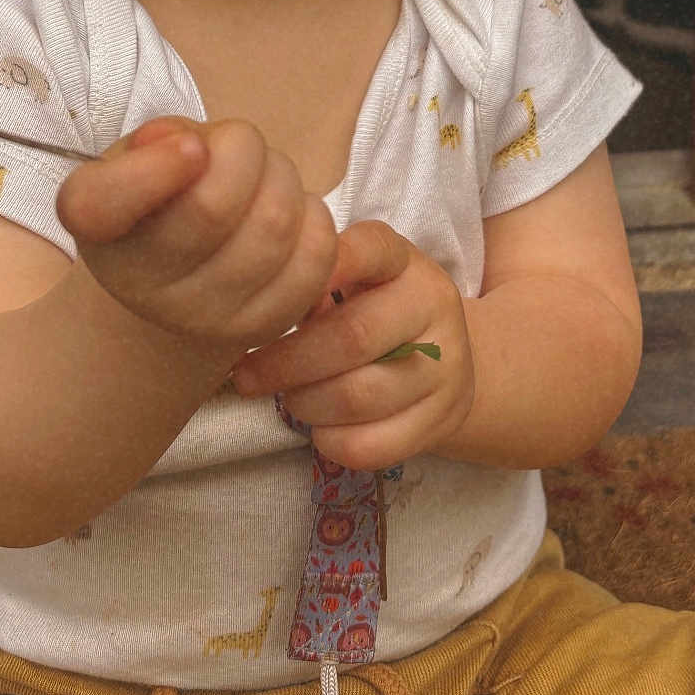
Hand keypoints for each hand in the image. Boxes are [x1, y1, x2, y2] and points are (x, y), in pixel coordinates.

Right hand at [56, 117, 338, 361]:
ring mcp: (205, 318)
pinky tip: (291, 212)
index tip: (190, 147)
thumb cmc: (162, 204)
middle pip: (212, 206)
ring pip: (273, 226)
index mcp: (97, 229)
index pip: (99, 205)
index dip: (152, 169)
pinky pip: (314, 256)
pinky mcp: (265, 326)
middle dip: (243, 151)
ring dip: (283, 180)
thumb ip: (155, 142)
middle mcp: (140, 286)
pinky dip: (313, 216)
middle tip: (241, 147)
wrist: (179, 288)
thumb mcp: (137, 161)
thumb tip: (191, 146)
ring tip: (266, 179)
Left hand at [230, 220, 475, 469]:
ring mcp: (446, 366)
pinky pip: (372, 445)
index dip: (331, 264)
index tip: (280, 284)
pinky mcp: (442, 419)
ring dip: (305, 404)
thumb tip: (267, 310)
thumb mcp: (356, 280)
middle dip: (287, 362)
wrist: (444, 361)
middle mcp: (434, 307)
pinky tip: (319, 427)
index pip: (372, 249)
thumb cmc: (376, 310)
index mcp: (405, 262)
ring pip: (359, 398)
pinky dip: (330, 441)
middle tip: (247, 375)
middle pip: (353, 337)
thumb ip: (317, 284)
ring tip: (287, 398)